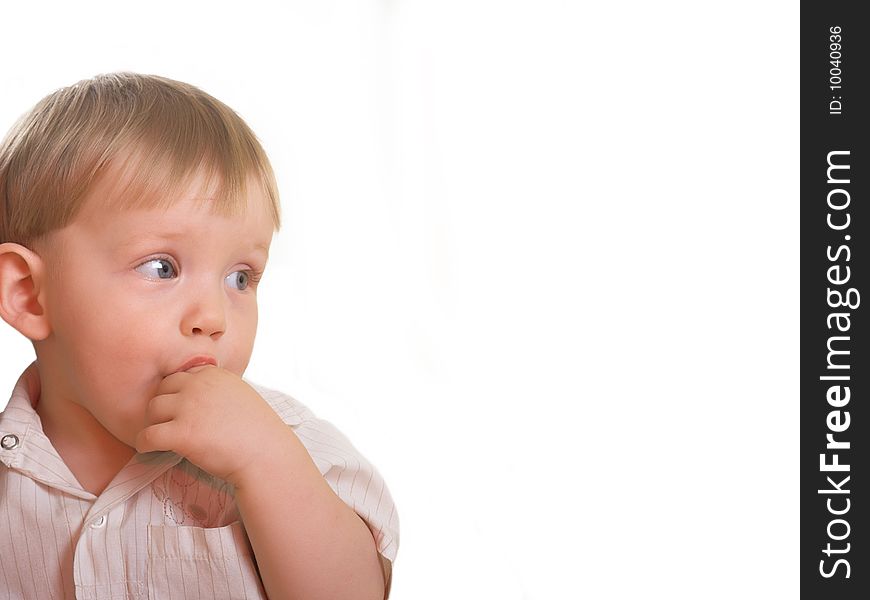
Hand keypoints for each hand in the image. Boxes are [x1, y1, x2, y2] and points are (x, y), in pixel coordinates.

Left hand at [134, 366, 291, 485]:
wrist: (266, 455)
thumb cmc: (258, 431)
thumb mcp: (240, 394)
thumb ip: (216, 389)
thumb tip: (194, 395)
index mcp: (213, 374)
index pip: (180, 376)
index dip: (177, 393)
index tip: (179, 409)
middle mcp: (198, 385)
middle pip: (162, 389)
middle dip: (163, 406)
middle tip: (167, 423)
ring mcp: (188, 408)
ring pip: (152, 410)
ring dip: (153, 423)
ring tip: (160, 437)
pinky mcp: (181, 433)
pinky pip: (147, 435)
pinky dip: (144, 443)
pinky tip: (151, 450)